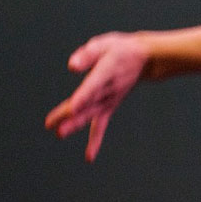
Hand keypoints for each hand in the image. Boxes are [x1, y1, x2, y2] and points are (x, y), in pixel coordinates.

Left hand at [45, 33, 149, 161]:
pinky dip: (95, 140)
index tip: (73, 107)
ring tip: (59, 134)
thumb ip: (87, 54)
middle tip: (55, 126)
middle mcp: (108, 90)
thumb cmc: (120, 49)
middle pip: (87, 104)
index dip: (83, 96)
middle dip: (71, 115)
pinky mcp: (109, 106)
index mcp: (106, 72)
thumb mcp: (105, 44)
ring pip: (90, 115)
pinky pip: (101, 125)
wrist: (144, 59)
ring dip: (75, 125)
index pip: (93, 86)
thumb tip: (71, 66)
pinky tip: (89, 157)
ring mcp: (109, 100)